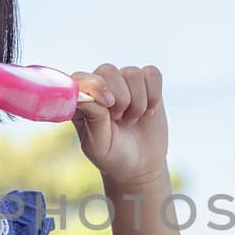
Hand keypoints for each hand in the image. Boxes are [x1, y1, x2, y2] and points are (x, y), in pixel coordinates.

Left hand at [69, 63, 169, 186]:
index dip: (95, 87)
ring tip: (132, 119)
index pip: (81, 77)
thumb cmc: (112, 155)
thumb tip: (91, 93)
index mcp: (80, 100)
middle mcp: (99, 86)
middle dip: (120, 98)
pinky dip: (154, 94)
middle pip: (108, 70)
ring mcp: (123, 82)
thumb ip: (94, 117)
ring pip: (133, 73)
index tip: (108, 106)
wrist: (140, 164)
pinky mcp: (146, 83)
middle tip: (120, 120)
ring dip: (137, 101)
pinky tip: (148, 111)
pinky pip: (152, 73)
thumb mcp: (98, 144)